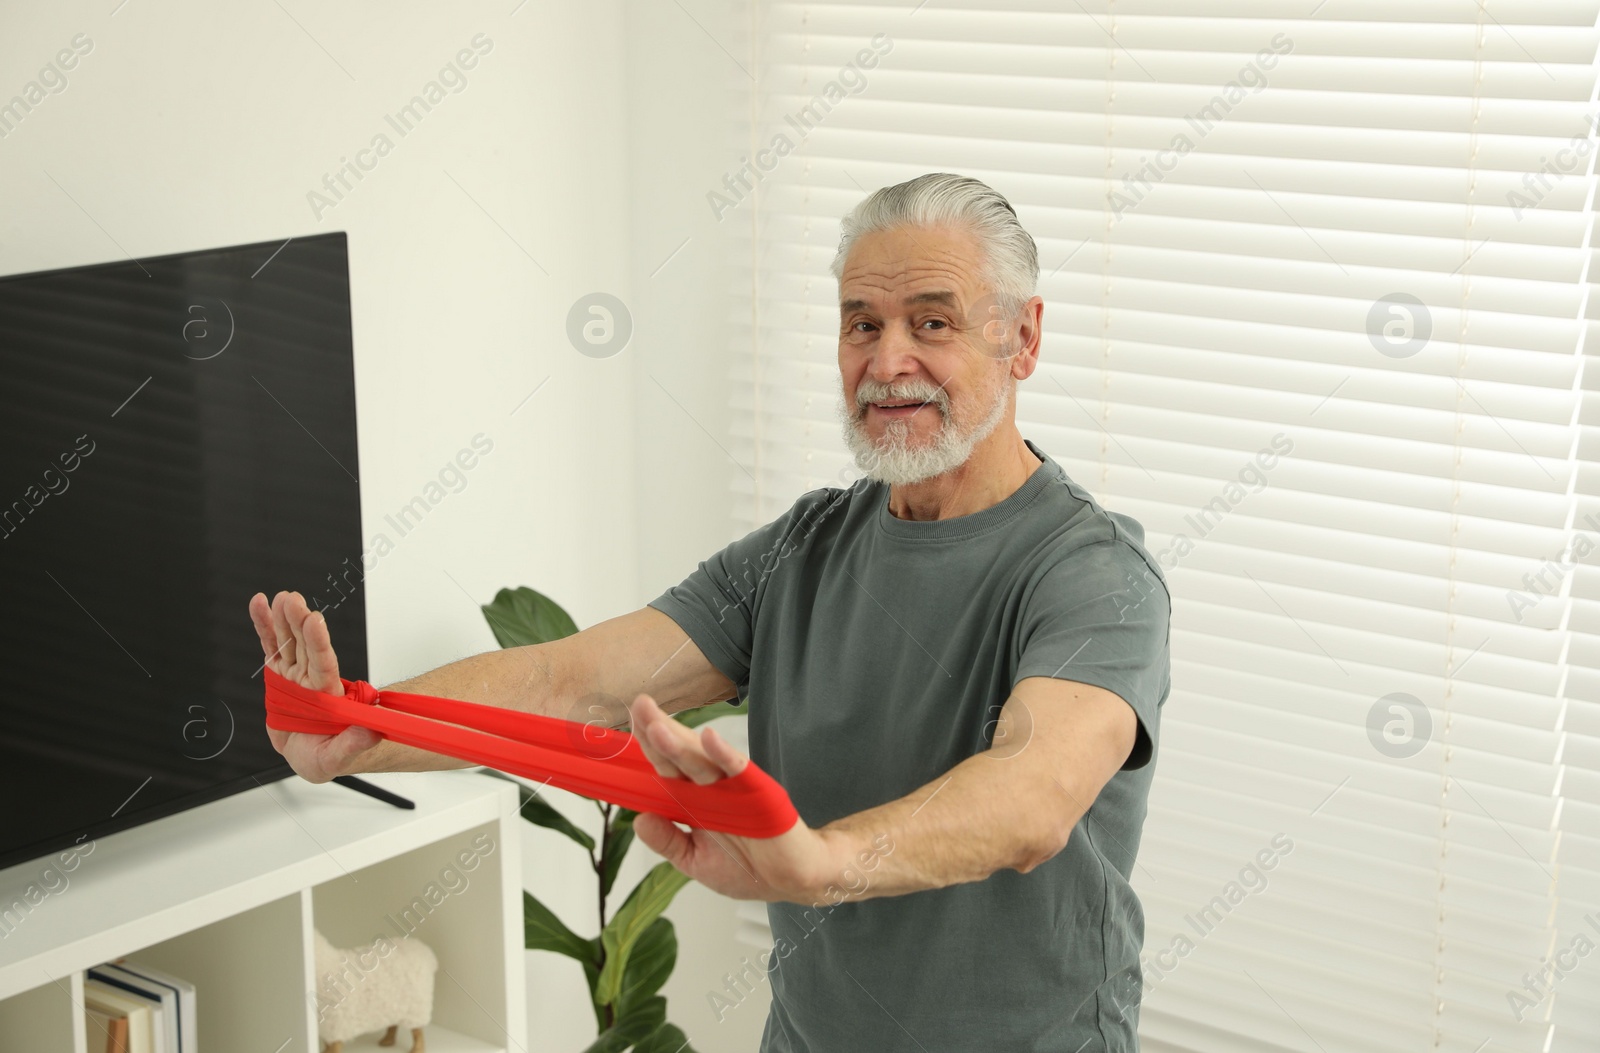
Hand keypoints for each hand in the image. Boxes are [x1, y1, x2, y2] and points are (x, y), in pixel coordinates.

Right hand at [248, 590, 380, 783]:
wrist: (312, 753)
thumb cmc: (324, 754)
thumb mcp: (336, 758)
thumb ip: (351, 745)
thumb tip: (369, 732)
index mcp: (326, 696)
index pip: (323, 665)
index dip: (318, 643)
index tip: (314, 621)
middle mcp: (310, 680)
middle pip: (304, 647)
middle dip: (297, 622)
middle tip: (293, 600)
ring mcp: (294, 675)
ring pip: (288, 642)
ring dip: (282, 620)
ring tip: (280, 598)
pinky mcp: (279, 675)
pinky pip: (270, 647)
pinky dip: (264, 626)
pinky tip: (259, 605)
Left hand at [626, 693, 840, 902]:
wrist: (792, 880)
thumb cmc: (748, 868)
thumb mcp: (696, 861)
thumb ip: (668, 841)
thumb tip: (638, 820)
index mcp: (694, 801)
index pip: (665, 767)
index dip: (647, 746)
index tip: (629, 724)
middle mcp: (711, 789)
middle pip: (679, 755)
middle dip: (657, 731)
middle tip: (639, 705)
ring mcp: (734, 789)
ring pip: (701, 762)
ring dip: (680, 743)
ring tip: (657, 726)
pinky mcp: (760, 794)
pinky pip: (740, 772)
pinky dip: (725, 755)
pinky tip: (709, 739)